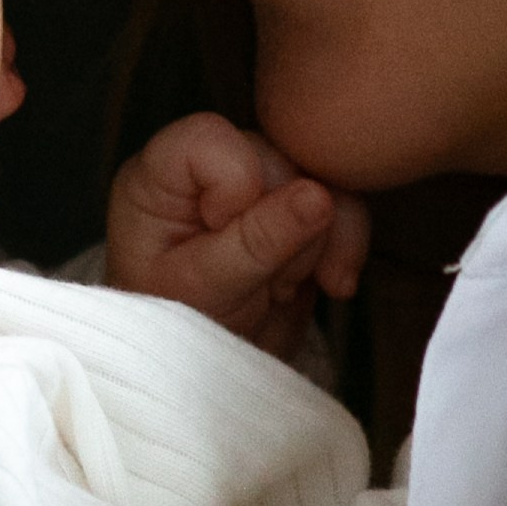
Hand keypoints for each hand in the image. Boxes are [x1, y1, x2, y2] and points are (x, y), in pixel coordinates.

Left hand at [105, 115, 369, 361]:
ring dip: (316, 242)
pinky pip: (344, 200)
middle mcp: (208, 165)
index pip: (212, 138)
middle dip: (284, 227)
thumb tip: (318, 194)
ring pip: (320, 176)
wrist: (202, 367)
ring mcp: (257, 181)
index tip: (222, 240)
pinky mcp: (296, 204)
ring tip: (282, 288)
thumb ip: (256, 241)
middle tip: (262, 283)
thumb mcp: (204, 290)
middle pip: (276, 157)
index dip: (236, 188)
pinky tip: (332, 283)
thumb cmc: (177, 324)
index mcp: (160, 174)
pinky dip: (346, 243)